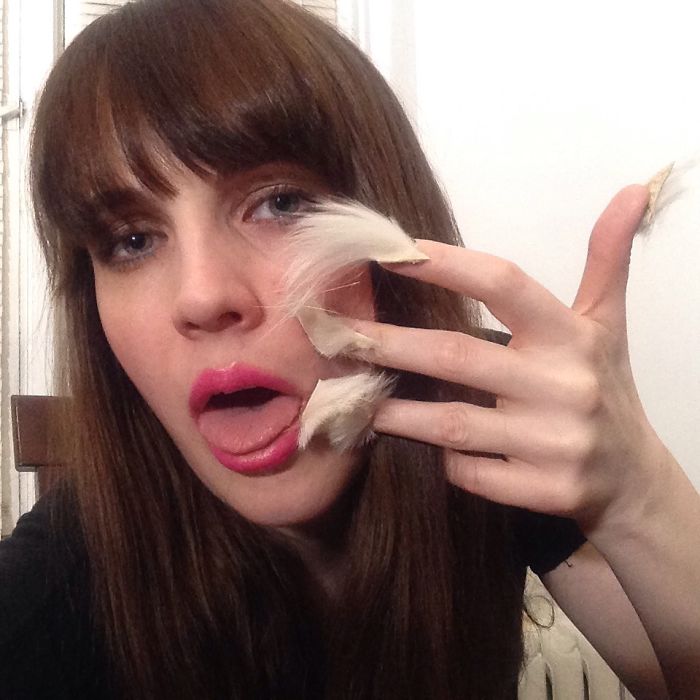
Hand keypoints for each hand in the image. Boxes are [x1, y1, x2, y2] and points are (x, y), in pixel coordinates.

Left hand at [349, 185, 673, 532]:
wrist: (632, 480)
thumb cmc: (604, 388)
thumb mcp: (608, 323)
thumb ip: (607, 258)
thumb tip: (631, 189)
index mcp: (571, 336)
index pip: (504, 284)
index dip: (447, 265)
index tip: (392, 251)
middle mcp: (564, 386)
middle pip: (456, 356)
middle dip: (389, 344)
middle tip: (334, 334)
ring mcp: (555, 443)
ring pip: (454, 424)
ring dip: (397, 410)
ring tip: (353, 394)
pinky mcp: (546, 492)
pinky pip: (471, 473)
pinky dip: (444, 461)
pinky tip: (419, 447)